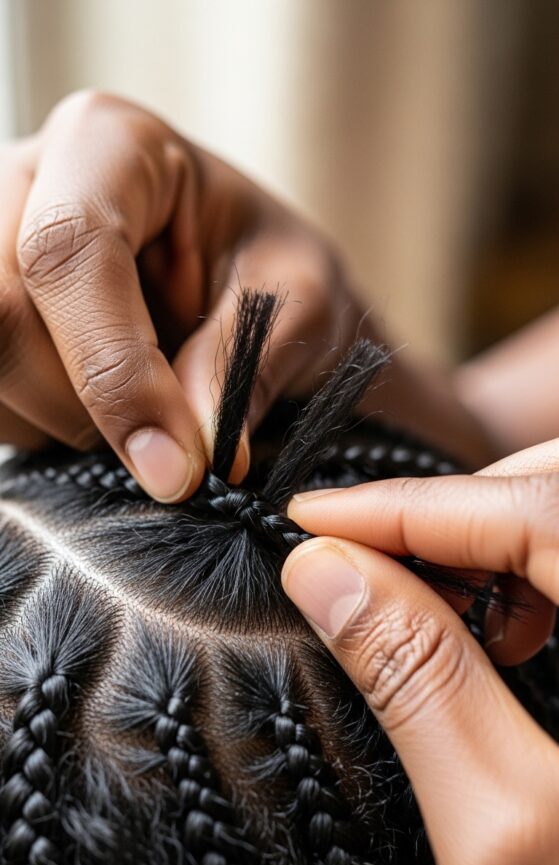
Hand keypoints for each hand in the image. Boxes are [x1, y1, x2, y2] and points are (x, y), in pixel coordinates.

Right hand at [0, 91, 493, 499]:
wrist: (264, 300)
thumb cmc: (284, 280)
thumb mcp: (305, 306)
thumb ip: (242, 367)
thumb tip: (184, 448)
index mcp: (112, 146)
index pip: (71, 248)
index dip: (113, 367)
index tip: (175, 463)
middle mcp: (30, 184)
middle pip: (2, 311)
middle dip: (85, 406)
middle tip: (169, 447)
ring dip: (64, 424)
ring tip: (145, 418)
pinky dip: (44, 431)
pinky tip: (101, 414)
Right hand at [282, 439, 558, 864]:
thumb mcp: (495, 831)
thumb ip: (417, 680)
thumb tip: (328, 571)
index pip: (539, 514)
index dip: (412, 507)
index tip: (316, 517)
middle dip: (458, 511)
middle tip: (362, 554)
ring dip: (493, 540)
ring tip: (424, 595)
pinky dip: (530, 575)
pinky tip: (499, 626)